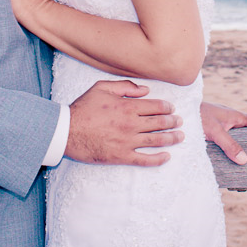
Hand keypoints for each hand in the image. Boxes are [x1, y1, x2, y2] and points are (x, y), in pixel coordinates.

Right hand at [65, 80, 184, 165]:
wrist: (66, 131)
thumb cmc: (83, 108)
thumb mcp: (102, 88)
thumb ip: (125, 86)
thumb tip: (145, 90)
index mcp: (127, 107)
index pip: (156, 107)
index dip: (167, 107)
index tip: (172, 109)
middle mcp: (131, 124)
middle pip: (160, 123)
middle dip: (173, 122)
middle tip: (180, 122)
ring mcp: (127, 142)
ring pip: (156, 140)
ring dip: (171, 138)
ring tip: (180, 137)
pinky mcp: (121, 156)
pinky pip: (144, 160)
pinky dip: (158, 159)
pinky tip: (167, 157)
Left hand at [201, 101, 246, 164]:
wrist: (180, 111)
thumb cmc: (198, 116)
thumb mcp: (216, 132)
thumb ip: (229, 145)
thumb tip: (244, 159)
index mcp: (235, 116)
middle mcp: (229, 119)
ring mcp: (220, 124)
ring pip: (235, 135)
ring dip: (240, 144)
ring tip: (246, 161)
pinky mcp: (211, 129)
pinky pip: (225, 138)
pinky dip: (229, 146)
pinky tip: (227, 158)